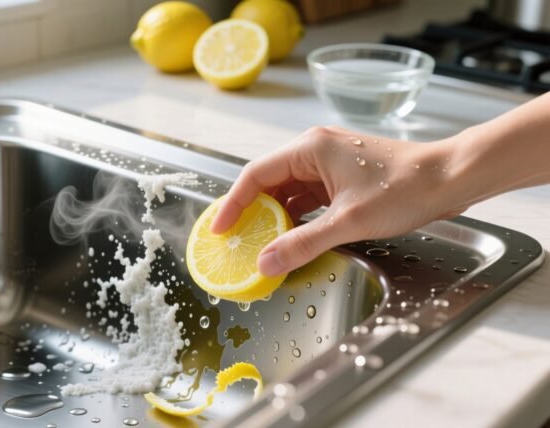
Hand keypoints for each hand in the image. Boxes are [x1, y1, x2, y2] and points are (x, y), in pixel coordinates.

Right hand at [210, 126, 465, 275]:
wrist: (449, 179)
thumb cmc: (405, 188)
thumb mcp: (348, 222)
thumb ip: (303, 243)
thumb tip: (265, 263)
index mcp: (310, 148)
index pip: (255, 175)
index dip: (233, 203)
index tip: (220, 229)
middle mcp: (315, 150)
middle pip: (269, 182)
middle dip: (252, 213)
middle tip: (237, 242)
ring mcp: (329, 162)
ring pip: (289, 191)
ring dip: (275, 217)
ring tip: (261, 244)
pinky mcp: (342, 176)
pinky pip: (308, 197)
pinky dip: (297, 217)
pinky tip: (292, 237)